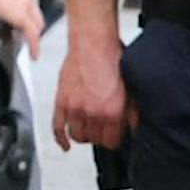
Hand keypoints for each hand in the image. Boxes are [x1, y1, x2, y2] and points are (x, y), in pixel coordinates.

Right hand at [0, 0, 42, 58]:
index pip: (29, 0)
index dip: (27, 12)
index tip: (24, 18)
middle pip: (36, 14)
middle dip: (33, 25)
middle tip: (27, 35)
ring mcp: (26, 5)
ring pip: (36, 24)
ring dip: (32, 35)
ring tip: (29, 46)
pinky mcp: (20, 17)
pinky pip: (32, 35)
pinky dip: (34, 46)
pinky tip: (34, 54)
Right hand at [53, 28, 130, 150]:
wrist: (92, 45)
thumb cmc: (111, 59)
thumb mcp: (130, 88)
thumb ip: (132, 111)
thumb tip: (133, 126)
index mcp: (111, 111)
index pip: (111, 141)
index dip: (114, 139)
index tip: (115, 136)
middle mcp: (91, 113)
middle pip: (94, 140)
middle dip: (100, 136)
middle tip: (103, 130)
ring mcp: (74, 109)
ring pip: (77, 135)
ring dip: (84, 136)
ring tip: (88, 130)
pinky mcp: (61, 102)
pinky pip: (57, 127)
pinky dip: (60, 139)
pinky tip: (65, 144)